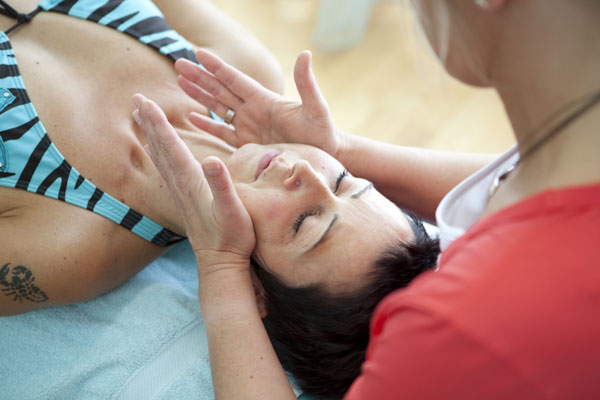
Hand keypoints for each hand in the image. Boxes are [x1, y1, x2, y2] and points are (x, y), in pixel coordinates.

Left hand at [132, 94, 254, 275]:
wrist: (220, 264)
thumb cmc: (232, 238)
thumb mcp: (233, 210)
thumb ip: (222, 184)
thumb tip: (210, 159)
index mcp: (192, 181)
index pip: (171, 145)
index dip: (158, 122)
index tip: (144, 100)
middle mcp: (181, 184)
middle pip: (161, 147)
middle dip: (149, 122)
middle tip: (135, 99)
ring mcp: (181, 193)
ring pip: (161, 157)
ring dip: (150, 135)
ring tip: (140, 118)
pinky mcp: (185, 200)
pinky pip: (166, 170)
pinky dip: (158, 154)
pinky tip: (154, 151)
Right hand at [175, 49, 344, 156]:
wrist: (323, 156)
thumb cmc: (322, 132)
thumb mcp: (315, 107)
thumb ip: (306, 83)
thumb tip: (305, 54)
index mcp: (264, 99)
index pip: (235, 80)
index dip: (217, 67)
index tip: (198, 53)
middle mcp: (253, 110)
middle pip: (221, 89)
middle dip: (200, 77)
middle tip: (179, 63)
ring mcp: (249, 126)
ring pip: (218, 107)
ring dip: (199, 95)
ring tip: (180, 82)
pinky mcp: (248, 144)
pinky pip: (223, 133)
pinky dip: (207, 125)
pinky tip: (192, 117)